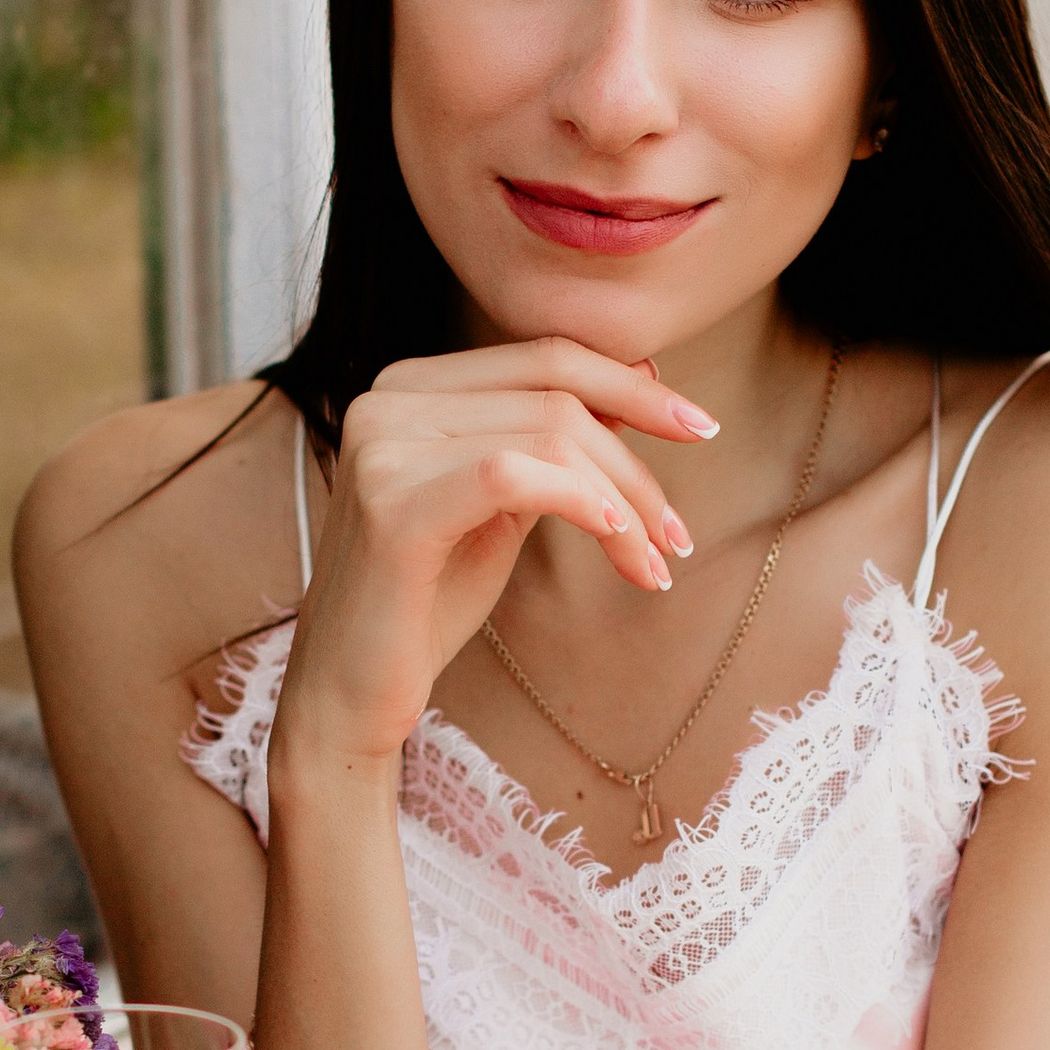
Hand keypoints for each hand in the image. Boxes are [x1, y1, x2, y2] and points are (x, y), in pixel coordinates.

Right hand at [274, 340, 720, 771]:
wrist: (350, 692)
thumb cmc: (427, 600)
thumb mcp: (505, 505)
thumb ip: (552, 441)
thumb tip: (641, 377)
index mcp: (410, 386)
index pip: (544, 357)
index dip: (631, 385)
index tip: (700, 428)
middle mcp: (387, 399)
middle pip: (555, 394)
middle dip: (637, 462)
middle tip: (679, 535)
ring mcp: (381, 447)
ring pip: (548, 435)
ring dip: (623, 503)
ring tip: (652, 563)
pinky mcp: (391, 505)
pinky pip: (513, 476)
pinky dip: (580, 502)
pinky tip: (615, 541)